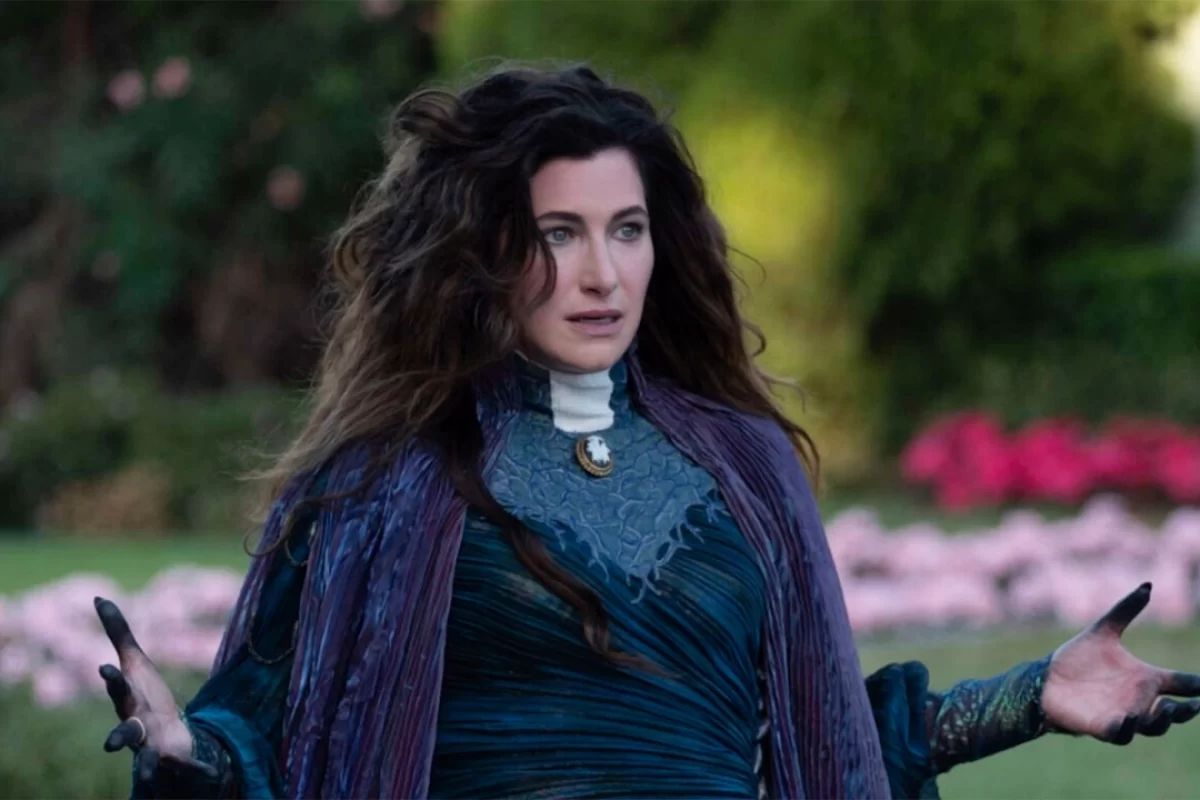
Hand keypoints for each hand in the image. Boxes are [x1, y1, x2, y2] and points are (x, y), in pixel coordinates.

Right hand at [94, 597, 217, 787]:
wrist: (161, 736)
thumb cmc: (143, 696)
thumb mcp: (135, 663)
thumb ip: (118, 632)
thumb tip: (98, 596)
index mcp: (129, 702)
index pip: (118, 689)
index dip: (113, 679)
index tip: (105, 667)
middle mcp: (136, 727)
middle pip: (125, 731)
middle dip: (118, 736)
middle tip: (109, 746)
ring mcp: (153, 747)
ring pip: (146, 760)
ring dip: (147, 766)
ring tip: (149, 771)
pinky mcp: (176, 761)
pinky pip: (188, 769)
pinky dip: (199, 772)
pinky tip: (215, 776)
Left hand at [1041, 582, 1199, 742]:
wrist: (1046, 680)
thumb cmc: (1077, 659)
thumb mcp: (1103, 631)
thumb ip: (1126, 610)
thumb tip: (1148, 585)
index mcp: (1146, 679)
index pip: (1181, 684)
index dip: (1197, 685)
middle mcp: (1140, 700)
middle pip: (1174, 712)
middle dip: (1186, 711)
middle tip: (1193, 704)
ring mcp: (1125, 715)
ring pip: (1154, 726)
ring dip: (1162, 720)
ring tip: (1166, 707)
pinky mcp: (1104, 726)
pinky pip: (1121, 734)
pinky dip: (1127, 729)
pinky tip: (1129, 719)